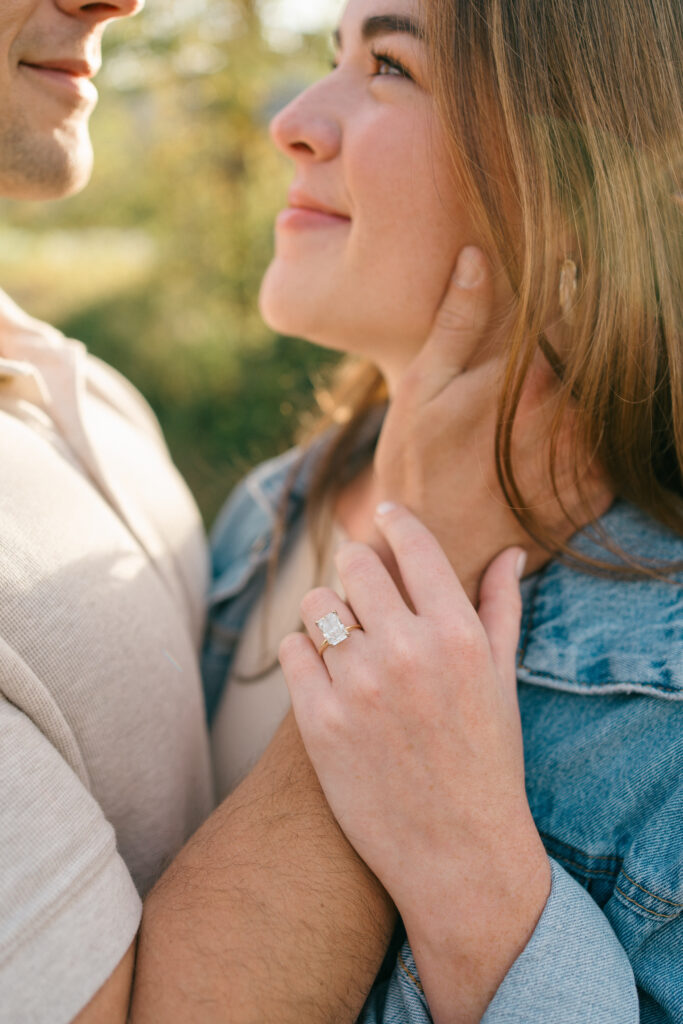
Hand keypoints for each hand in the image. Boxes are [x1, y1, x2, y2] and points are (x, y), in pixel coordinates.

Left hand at [280, 504, 550, 1020]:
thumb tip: (510, 553)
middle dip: (357, 569)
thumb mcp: (501, 680)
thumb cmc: (486, 760)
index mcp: (457, 633)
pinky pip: (292, 651)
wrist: (457, 851)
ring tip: (343, 637)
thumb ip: (501, 608)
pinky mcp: (318, 721)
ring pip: (317, 604)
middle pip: (354, 565)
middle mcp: (407, 650)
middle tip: (362, 588)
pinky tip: (326, 674)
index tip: (383, 514)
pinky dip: (304, 654)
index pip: (413, 545)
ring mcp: (359, 685)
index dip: (394, 520)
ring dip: (327, 612)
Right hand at [374, 246, 611, 601]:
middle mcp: (569, 411)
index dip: (572, 283)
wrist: (439, 558)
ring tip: (544, 397)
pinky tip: (558, 439)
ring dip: (593, 383)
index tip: (567, 269)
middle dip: (585, 335)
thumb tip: (478, 255)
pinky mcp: (599, 489)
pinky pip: (614, 444)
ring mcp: (589, 454)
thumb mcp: (420, 391)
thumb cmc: (418, 472)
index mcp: (526, 375)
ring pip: (610, 395)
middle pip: (600, 350)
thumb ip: (455, 323)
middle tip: (559, 333)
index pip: (572, 308)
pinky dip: (598, 432)